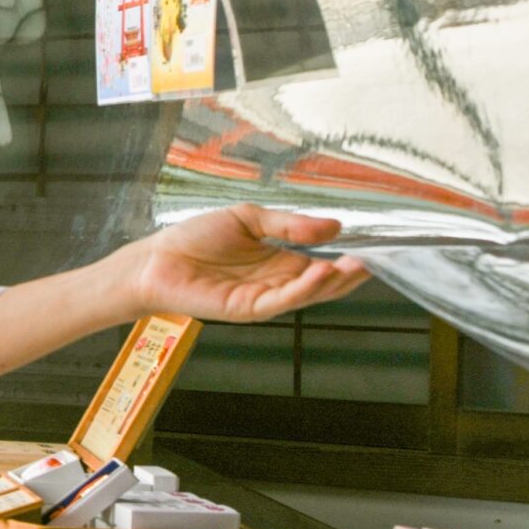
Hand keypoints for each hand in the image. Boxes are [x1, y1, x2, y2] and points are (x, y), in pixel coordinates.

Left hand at [111, 205, 368, 323]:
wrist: (157, 258)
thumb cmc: (195, 238)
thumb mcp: (249, 219)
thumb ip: (289, 225)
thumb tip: (333, 226)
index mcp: (278, 261)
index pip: (320, 264)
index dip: (344, 260)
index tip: (371, 250)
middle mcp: (275, 282)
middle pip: (320, 284)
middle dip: (346, 276)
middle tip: (369, 263)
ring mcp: (262, 297)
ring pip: (304, 294)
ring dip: (329, 283)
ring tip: (351, 266)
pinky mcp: (246, 308)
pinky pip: (280, 300)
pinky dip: (301, 289)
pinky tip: (317, 272)